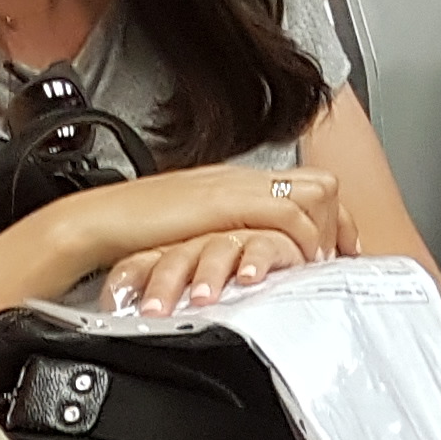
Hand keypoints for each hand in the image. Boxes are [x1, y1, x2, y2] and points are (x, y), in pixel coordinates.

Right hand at [45, 167, 345, 307]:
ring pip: (315, 192)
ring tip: (320, 262)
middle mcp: (243, 177)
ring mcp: (238, 186)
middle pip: (322, 183)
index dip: (331, 217)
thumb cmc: (129, 230)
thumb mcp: (185, 231)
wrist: (98, 222)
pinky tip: (297, 260)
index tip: (336, 248)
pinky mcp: (229, 202)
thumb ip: (216, 234)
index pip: (304, 185)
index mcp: (234, 180)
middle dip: (342, 222)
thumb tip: (235, 256)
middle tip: (340, 257)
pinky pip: (287, 213)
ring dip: (327, 230)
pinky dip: (302, 238)